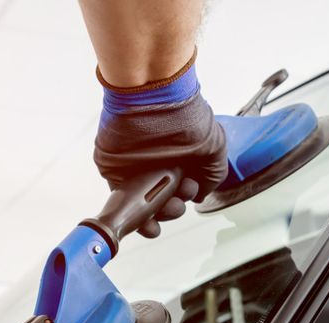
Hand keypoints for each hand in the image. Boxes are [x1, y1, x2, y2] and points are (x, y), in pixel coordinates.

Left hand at [94, 56, 226, 237]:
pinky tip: (142, 220)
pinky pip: (122, 201)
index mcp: (179, 159)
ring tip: (164, 207)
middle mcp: (157, 165)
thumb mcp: (214, 146)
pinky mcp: (115, 172)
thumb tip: (199, 197)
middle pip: (163, 203)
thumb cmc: (184, 115)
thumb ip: (213, 174)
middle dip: (172, 210)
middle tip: (177, 198)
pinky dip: (131, 214)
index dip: (185, 200)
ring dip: (154, 217)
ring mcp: (135, 170)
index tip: (190, 194)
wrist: (152, 97)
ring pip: (142, 206)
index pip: (180, 192)